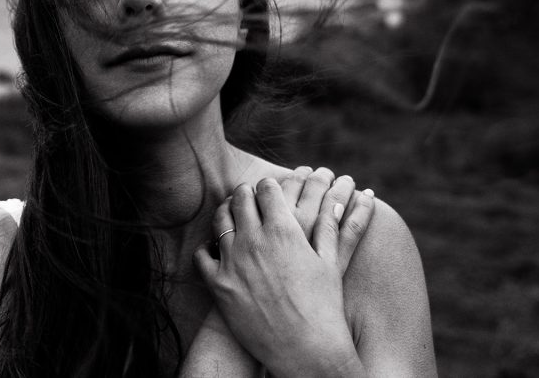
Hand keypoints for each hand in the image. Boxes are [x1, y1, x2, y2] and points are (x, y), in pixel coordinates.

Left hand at [193, 178, 369, 377]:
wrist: (306, 351)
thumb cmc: (324, 307)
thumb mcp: (331, 263)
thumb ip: (330, 227)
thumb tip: (337, 201)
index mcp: (284, 231)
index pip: (267, 189)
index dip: (267, 187)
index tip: (268, 190)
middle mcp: (255, 240)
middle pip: (240, 198)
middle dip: (245, 194)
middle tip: (247, 197)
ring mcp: (233, 261)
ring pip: (219, 220)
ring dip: (225, 213)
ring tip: (231, 216)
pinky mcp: (218, 284)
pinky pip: (201, 254)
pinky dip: (208, 248)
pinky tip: (215, 249)